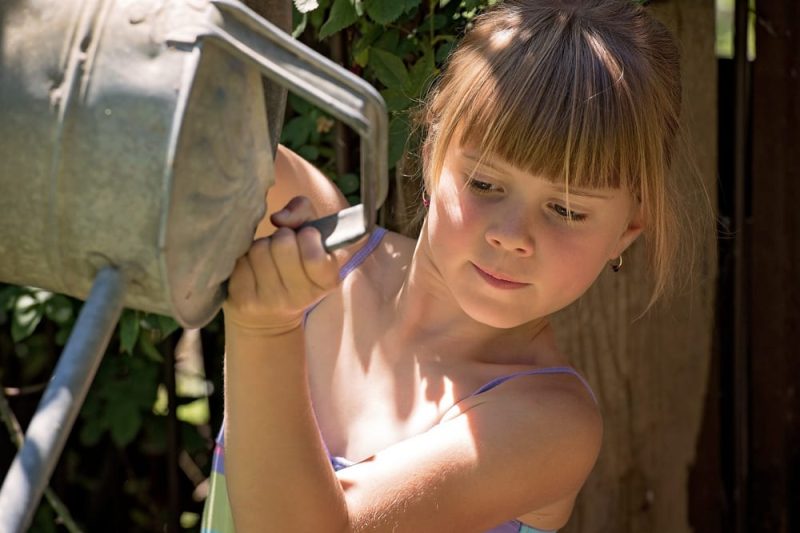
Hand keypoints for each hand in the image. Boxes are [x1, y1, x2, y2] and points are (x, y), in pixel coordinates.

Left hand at [223, 196, 339, 336]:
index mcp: (327, 282)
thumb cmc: (293, 264)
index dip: (307, 236)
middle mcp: (301, 297)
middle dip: (281, 237)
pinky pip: (241, 262)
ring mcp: (271, 302)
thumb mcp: (311, 237)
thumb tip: (278, 218)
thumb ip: (304, 212)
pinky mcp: (244, 302)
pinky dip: (244, 259)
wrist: (268, 316)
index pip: (314, 255)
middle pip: (283, 244)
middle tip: (283, 246)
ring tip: (267, 258)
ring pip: (259, 250)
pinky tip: (252, 269)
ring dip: (261, 247)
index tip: (305, 236)